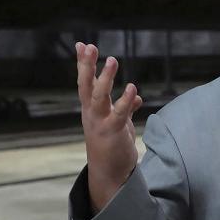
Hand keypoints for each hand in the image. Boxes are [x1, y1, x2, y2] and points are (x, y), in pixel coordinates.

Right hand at [76, 41, 143, 210]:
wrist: (110, 175)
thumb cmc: (112, 147)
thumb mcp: (119, 124)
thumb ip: (126, 109)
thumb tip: (136, 97)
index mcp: (91, 110)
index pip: (85, 82)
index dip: (84, 64)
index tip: (82, 44)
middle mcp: (91, 114)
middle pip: (86, 86)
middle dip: (87, 66)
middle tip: (89, 47)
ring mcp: (100, 123)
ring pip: (99, 97)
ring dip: (105, 79)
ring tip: (112, 59)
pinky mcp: (112, 133)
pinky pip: (119, 114)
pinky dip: (125, 101)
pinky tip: (132, 88)